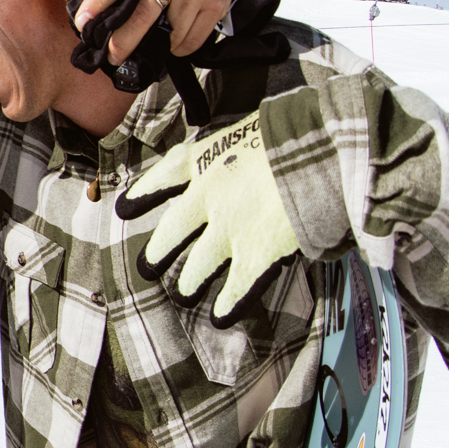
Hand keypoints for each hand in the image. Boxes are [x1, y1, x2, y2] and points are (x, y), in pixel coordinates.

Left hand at [75, 0, 231, 60]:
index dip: (98, 2)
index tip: (83, 23)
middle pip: (143, 14)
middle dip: (122, 41)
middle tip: (111, 55)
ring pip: (170, 33)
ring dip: (156, 43)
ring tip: (152, 37)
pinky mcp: (215, 3)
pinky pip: (190, 41)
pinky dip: (178, 46)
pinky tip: (174, 35)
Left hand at [115, 113, 299, 326]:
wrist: (324, 146)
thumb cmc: (294, 131)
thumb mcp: (249, 130)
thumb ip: (233, 153)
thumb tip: (239, 164)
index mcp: (201, 160)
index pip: (161, 179)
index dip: (142, 195)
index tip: (124, 209)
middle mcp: (205, 197)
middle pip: (170, 234)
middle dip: (158, 254)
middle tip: (149, 267)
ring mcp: (227, 229)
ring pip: (197, 267)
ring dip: (190, 283)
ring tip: (185, 295)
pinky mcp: (255, 254)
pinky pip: (235, 288)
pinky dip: (228, 304)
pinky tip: (221, 317)